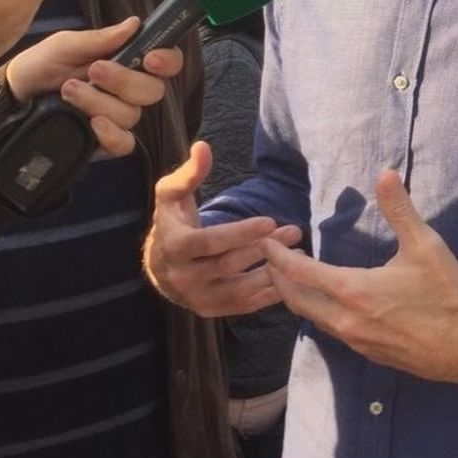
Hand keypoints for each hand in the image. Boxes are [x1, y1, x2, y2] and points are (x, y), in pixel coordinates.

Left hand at [6, 17, 180, 157]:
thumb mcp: (63, 46)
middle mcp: (128, 92)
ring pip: (131, 115)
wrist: (13, 99)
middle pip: (152, 91)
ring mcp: (118, 119)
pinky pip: (124, 144)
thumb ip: (98, 39)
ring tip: (68, 92)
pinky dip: (111, 134)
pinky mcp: (106, 143)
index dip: (167, 60)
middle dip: (124, 80)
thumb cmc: (40, 66)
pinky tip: (92, 124)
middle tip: (93, 71)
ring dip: (99, 101)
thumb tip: (134, 23)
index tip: (151, 59)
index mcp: (126, 62)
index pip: (165, 62)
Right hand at [143, 141, 298, 315]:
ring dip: (272, 272)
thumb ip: (189, 173)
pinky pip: (244, 306)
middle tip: (293, 232)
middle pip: (230, 265)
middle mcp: (183, 278)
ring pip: (240, 289)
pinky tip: (289, 276)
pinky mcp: (210, 310)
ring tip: (298, 253)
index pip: (210, 242)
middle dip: (264, 248)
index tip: (270, 220)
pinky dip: (268, 295)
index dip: (240, 233)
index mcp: (174, 247)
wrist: (159, 265)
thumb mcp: (171, 195)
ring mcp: (197, 298)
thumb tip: (203, 146)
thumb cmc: (170, 222)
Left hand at [262, 171, 457, 386]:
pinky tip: (327, 300)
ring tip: (296, 274)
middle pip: (295, 299)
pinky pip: (329, 330)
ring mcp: (354, 340)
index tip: (266, 241)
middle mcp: (345, 320)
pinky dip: (317, 311)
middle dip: (278, 277)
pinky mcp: (366, 352)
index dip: (278, 256)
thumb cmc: (447, 295)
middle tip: (275, 256)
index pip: (299, 273)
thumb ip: (400, 210)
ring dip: (297, 295)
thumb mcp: (425, 246)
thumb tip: (385, 173)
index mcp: (353, 291)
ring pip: (311, 317)